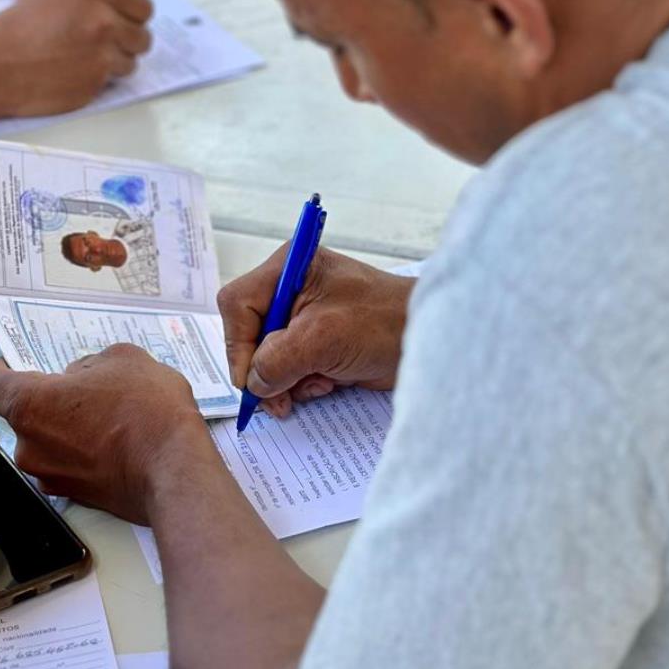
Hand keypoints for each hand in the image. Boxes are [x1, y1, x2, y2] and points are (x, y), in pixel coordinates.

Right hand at [0, 0, 152, 119]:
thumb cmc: (18, 29)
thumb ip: (93, 1)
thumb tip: (119, 10)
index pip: (144, 6)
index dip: (136, 16)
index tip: (128, 22)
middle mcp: (103, 25)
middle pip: (144, 38)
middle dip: (129, 42)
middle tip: (107, 45)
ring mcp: (102, 57)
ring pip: (131, 63)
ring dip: (114, 64)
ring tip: (82, 60)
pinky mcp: (95, 85)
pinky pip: (110, 82)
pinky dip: (96, 80)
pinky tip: (70, 73)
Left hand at [0, 346, 210, 524]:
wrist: (175, 468)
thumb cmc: (147, 412)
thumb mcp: (125, 360)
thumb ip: (92, 364)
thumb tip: (84, 377)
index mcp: (30, 405)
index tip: (14, 366)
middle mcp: (29, 446)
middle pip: (26, 415)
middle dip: (54, 401)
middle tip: (92, 391)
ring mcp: (50, 476)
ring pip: (50, 442)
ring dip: (72, 429)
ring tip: (116, 418)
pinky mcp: (75, 497)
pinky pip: (70, 466)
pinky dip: (87, 454)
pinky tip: (121, 443)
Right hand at [219, 248, 413, 416]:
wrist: (429, 341)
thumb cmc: (385, 322)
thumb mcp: (322, 339)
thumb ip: (277, 359)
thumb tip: (254, 382)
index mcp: (289, 269)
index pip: (238, 304)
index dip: (239, 345)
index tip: (253, 379)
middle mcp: (292, 289)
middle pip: (251, 335)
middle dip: (266, 370)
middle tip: (277, 400)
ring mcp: (306, 317)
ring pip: (270, 358)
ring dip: (288, 380)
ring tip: (317, 384)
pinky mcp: (319, 341)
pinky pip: (292, 368)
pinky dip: (305, 382)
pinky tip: (330, 381)